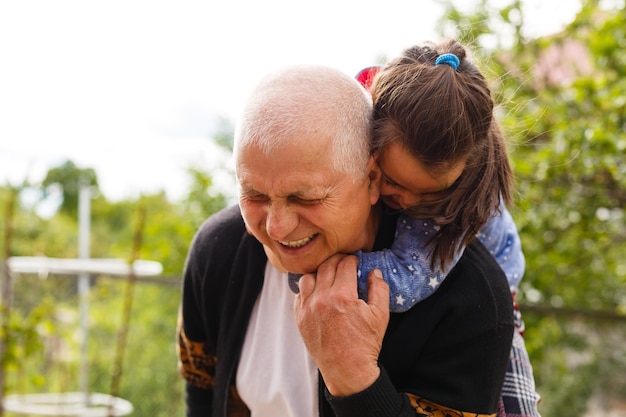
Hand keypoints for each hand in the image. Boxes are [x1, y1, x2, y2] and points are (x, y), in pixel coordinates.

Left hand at [294, 254, 389, 395]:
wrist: (347, 371)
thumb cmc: (365, 344)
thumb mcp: (381, 315)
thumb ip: (379, 289)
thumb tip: (373, 272)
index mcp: (343, 296)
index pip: (345, 264)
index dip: (352, 259)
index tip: (355, 261)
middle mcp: (322, 299)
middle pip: (326, 266)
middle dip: (337, 261)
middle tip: (344, 263)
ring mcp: (308, 309)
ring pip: (309, 277)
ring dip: (320, 273)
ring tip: (329, 276)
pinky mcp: (300, 318)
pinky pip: (300, 294)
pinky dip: (309, 289)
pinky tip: (318, 291)